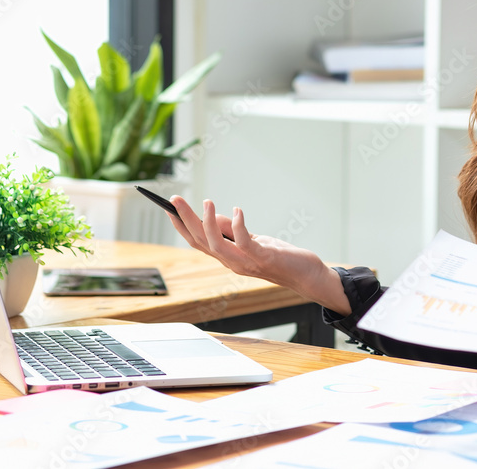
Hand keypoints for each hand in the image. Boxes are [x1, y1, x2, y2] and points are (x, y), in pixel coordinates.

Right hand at [167, 195, 350, 315]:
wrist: (307, 276)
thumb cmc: (281, 258)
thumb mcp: (254, 242)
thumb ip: (233, 232)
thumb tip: (214, 217)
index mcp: (228, 258)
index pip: (197, 242)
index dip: (181, 226)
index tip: (170, 209)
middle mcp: (232, 263)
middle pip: (200, 242)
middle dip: (185, 220)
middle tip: (174, 199)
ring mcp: (246, 263)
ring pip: (216, 246)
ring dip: (207, 223)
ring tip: (206, 202)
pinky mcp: (263, 258)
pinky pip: (244, 242)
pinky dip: (238, 226)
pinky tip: (237, 210)